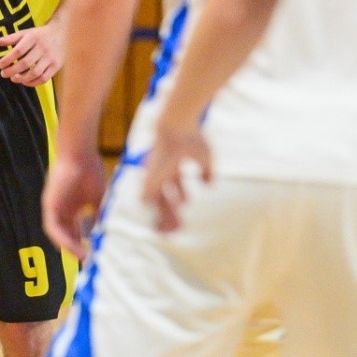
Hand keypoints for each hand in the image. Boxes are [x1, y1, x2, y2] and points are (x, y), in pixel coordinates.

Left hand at [0, 19, 64, 86]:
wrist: (63, 33)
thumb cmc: (40, 35)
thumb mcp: (26, 33)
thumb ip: (11, 38)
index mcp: (33, 38)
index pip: (18, 51)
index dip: (8, 59)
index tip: (0, 65)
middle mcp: (42, 48)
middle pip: (25, 63)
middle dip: (12, 71)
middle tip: (3, 74)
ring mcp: (50, 58)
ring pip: (35, 73)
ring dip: (22, 78)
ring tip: (13, 78)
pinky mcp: (56, 66)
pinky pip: (44, 78)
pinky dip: (33, 83)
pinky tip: (25, 82)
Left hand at [41, 144, 108, 261]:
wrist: (80, 154)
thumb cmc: (91, 170)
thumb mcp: (100, 199)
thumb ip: (101, 216)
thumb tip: (108, 235)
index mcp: (74, 206)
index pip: (76, 230)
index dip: (84, 243)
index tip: (95, 253)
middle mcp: (62, 209)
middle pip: (67, 234)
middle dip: (77, 249)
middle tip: (89, 260)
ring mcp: (55, 207)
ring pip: (59, 234)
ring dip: (70, 247)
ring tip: (83, 257)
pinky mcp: (49, 205)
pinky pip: (52, 227)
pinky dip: (62, 238)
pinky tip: (72, 246)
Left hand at [142, 118, 211, 233]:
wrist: (175, 126)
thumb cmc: (191, 137)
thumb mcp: (205, 157)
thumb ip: (207, 172)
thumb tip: (209, 186)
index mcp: (172, 165)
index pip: (175, 186)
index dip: (181, 197)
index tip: (188, 205)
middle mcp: (160, 171)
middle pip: (163, 196)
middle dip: (171, 212)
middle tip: (179, 227)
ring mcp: (153, 174)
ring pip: (155, 201)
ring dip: (164, 215)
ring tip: (174, 229)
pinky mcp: (148, 177)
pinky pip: (147, 200)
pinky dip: (155, 210)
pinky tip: (164, 219)